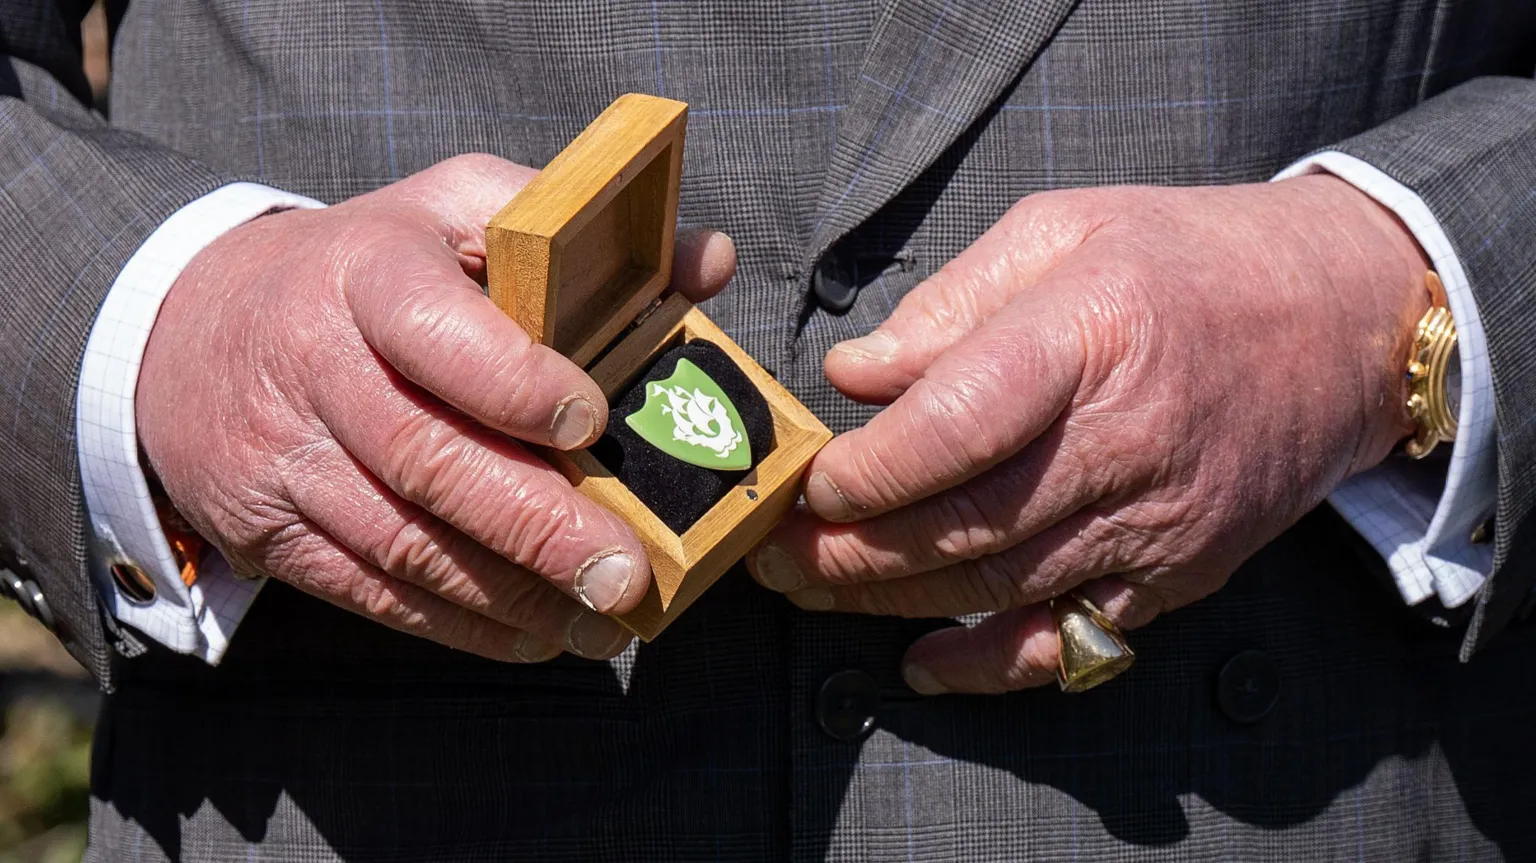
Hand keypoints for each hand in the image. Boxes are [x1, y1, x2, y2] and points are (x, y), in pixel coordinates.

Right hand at [137, 154, 736, 662]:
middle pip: (425, 458)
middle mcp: (314, 366)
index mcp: (367, 273)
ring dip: (513, 594)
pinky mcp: (271, 531)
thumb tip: (710, 263)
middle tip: (625, 572)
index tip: (590, 419)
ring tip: (604, 620)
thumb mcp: (456, 212)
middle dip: (535, 526)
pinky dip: (460, 624)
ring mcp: (285, 458)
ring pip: (403, 542)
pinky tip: (535, 634)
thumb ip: (577, 238)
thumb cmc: (369, 267)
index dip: (511, 381)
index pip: (433, 331)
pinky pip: (371, 592)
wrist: (193, 329)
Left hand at [750, 175, 1427, 693]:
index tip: (806, 479)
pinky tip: (922, 662)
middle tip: (772, 549)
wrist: (1349, 321)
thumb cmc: (1192, 259)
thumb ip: (952, 302)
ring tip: (812, 586)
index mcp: (1092, 334)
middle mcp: (1126, 441)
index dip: (871, 467)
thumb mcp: (1067, 228)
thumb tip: (854, 373)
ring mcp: (1159, 520)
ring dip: (891, 598)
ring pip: (999, 586)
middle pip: (964, 521)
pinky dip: (991, 664)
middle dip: (851, 547)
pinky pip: (1072, 640)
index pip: (959, 422)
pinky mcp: (1181, 572)